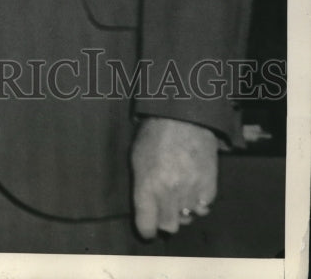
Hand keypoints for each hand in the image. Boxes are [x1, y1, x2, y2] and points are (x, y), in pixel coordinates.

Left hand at [131, 117, 217, 238]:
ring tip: (180, 193)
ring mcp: (191, 191)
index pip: (146, 225)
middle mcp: (169, 192)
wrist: (184, 117)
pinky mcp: (209, 187)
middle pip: (169, 226)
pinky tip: (193, 188)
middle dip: (165, 219)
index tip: (148, 227)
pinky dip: (198, 202)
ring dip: (183, 210)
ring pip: (188, 219)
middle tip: (164, 206)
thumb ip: (141, 187)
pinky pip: (204, 208)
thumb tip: (147, 210)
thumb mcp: (137, 158)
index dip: (146, 230)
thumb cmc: (155, 135)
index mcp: (147, 185)